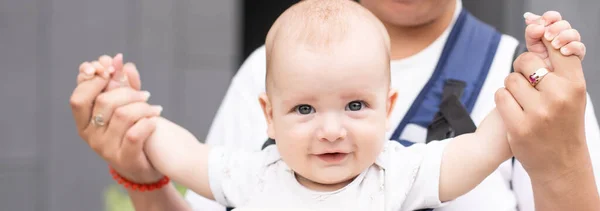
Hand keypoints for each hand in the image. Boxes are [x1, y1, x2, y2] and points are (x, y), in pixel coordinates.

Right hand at [70, 54, 162, 182]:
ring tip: (154, 107)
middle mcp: (90, 136)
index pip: (79, 97)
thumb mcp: (123, 105)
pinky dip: (148, 123)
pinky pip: (135, 134)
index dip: (93, 81)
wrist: (144, 165)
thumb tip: (119, 59)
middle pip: (103, 101)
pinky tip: (155, 119)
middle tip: (145, 94)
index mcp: (83, 121)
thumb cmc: (131, 130)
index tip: (111, 70)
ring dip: (142, 106)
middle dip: (127, 91)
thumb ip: (120, 82)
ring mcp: (105, 149)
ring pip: (122, 115)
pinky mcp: (124, 158)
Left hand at [495, 35, 587, 182]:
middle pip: (525, 60)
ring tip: (523, 101)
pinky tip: (513, 110)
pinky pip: (500, 95)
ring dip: (511, 87)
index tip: (537, 39)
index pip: (557, 48)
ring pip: (510, 78)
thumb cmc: (563, 122)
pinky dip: (503, 100)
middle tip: (527, 83)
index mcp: (575, 85)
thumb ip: (557, 65)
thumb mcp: (570, 93)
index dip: (543, 40)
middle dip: (521, 68)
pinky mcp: (519, 126)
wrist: (560, 163)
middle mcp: (559, 97)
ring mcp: (539, 113)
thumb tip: (536, 27)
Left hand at [524, 11, 585, 66]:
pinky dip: (572, 47)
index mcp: (551, 29)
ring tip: (554, 46)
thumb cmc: (537, 58)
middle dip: (555, 28)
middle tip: (547, 37)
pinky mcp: (577, 54)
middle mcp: (563, 34)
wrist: (542, 75)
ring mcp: (571, 43)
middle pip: (564, 24)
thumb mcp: (532, 43)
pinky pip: (579, 47)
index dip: (549, 17)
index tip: (542, 23)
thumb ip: (531, 31)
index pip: (554, 17)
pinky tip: (563, 52)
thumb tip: (532, 21)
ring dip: (563, 37)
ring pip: (574, 34)